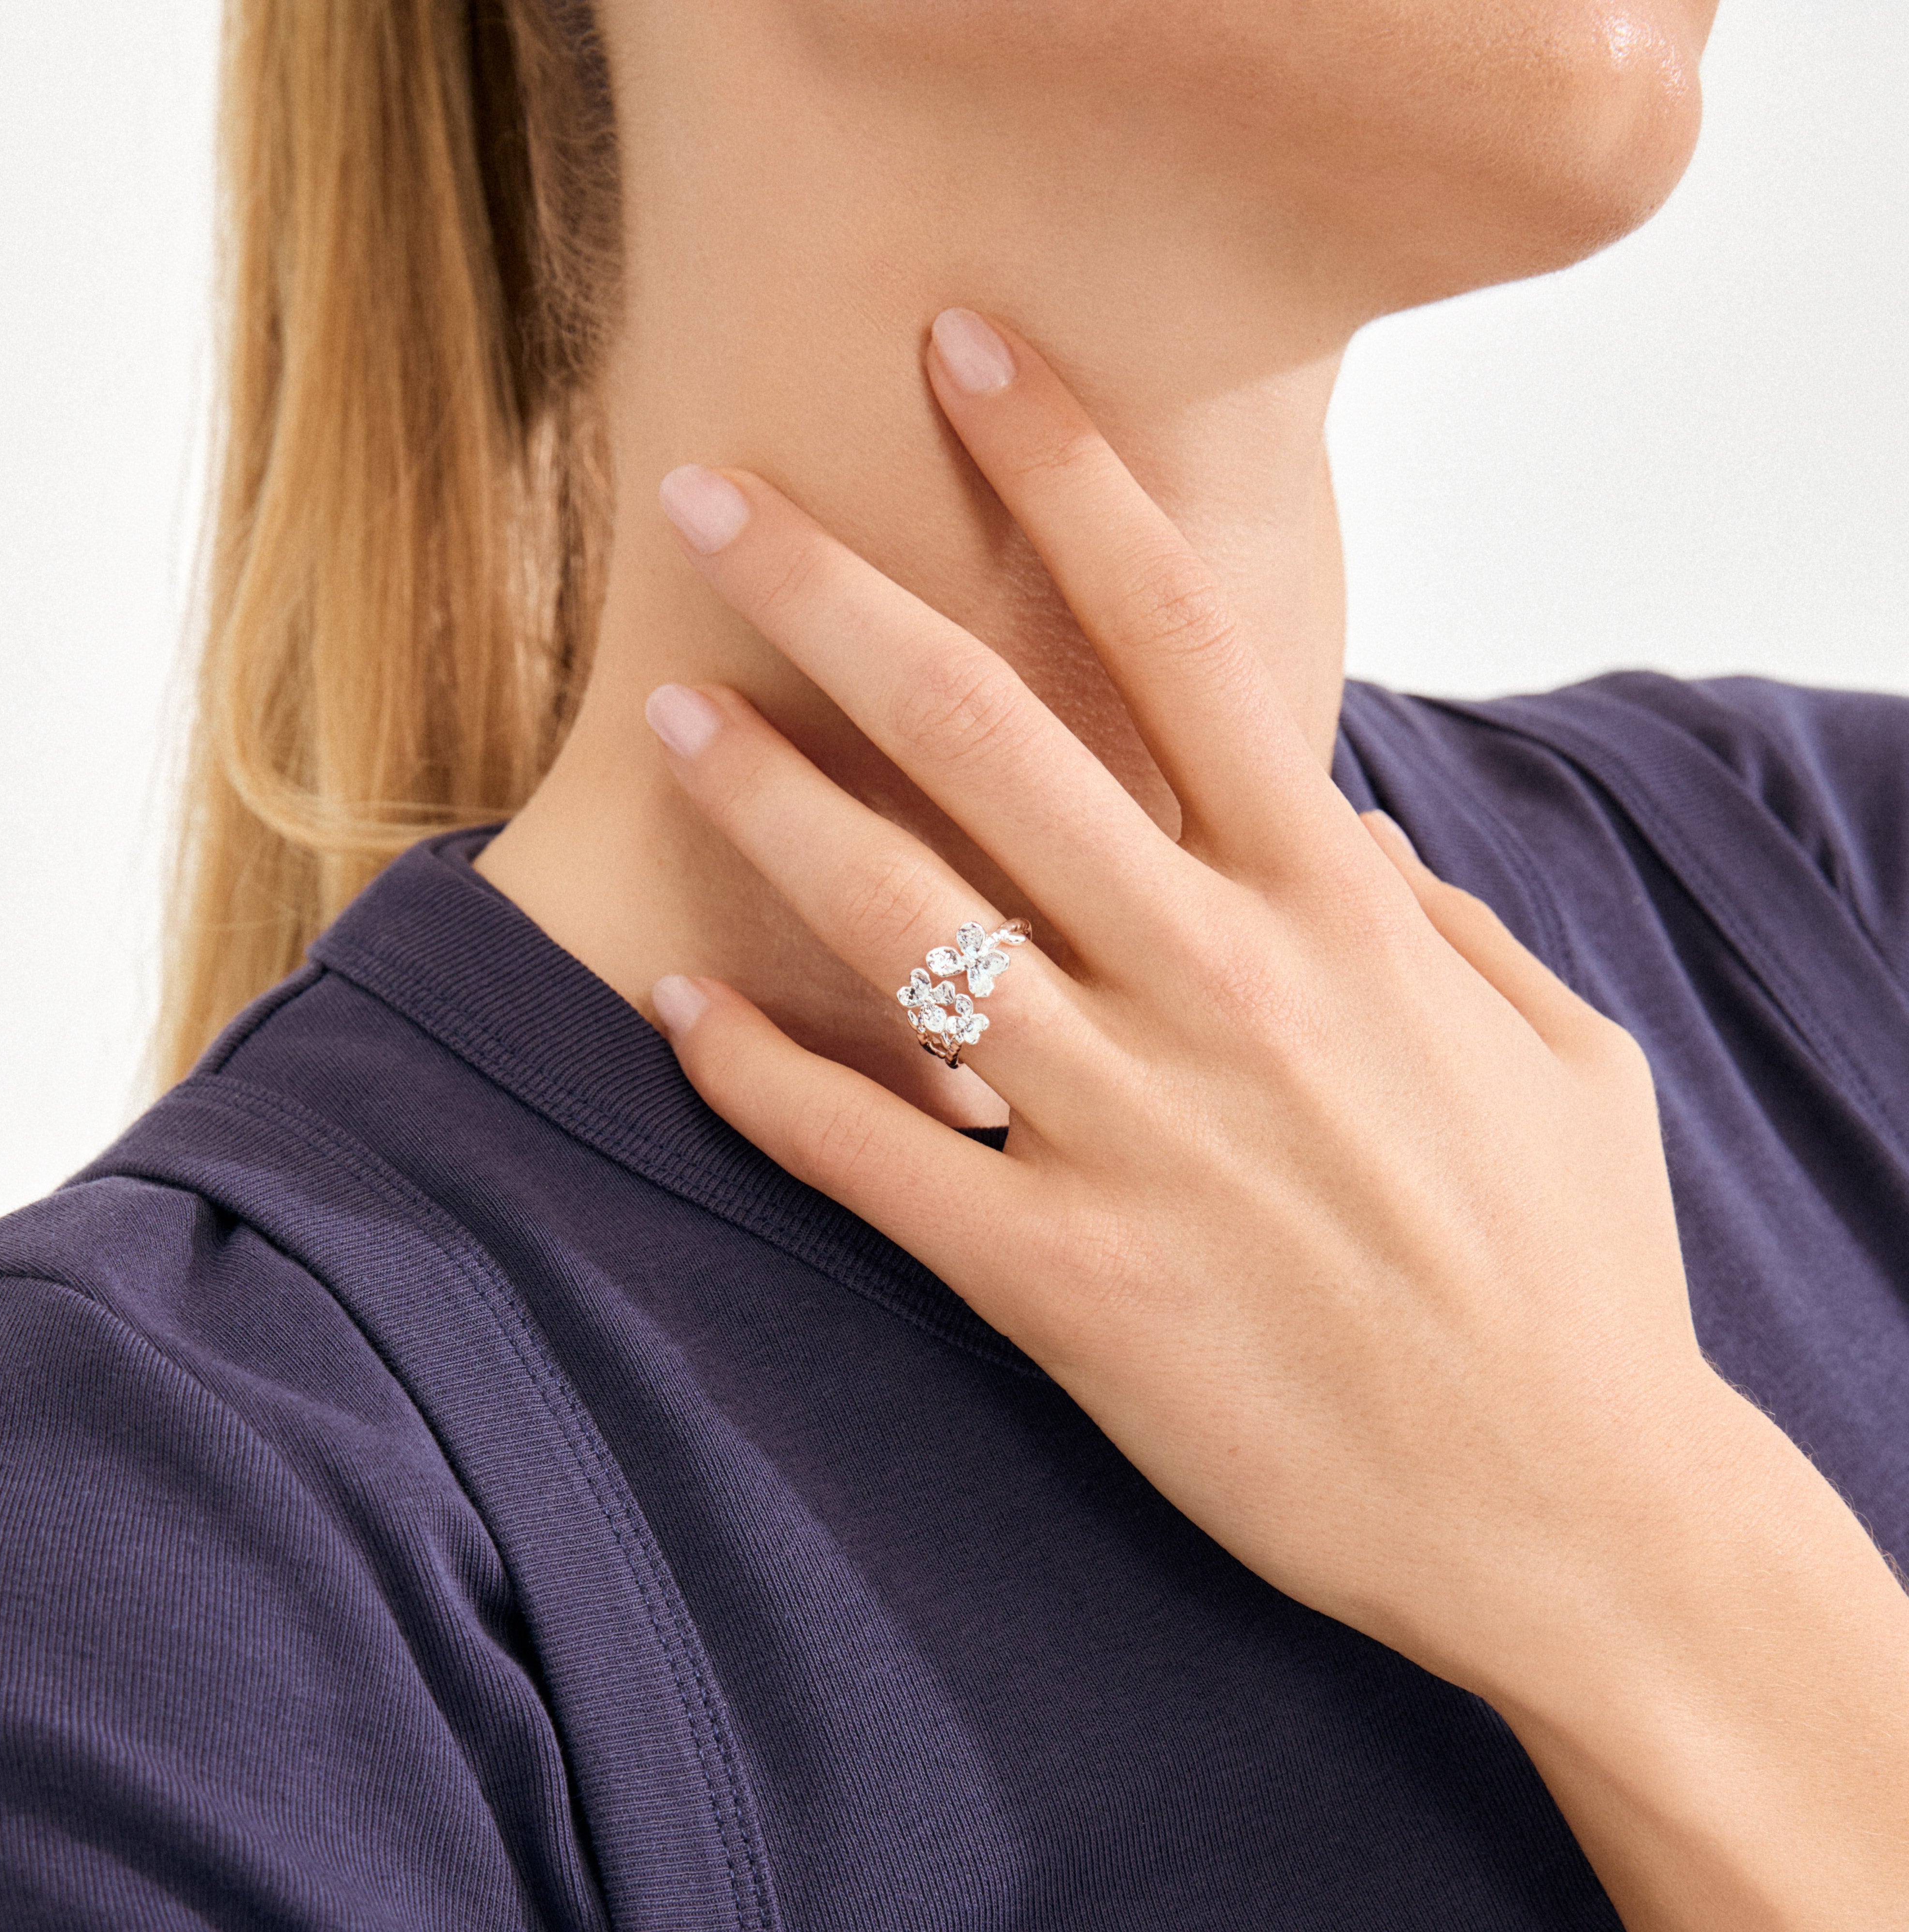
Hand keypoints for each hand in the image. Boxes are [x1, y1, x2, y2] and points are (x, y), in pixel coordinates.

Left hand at [644, 306, 1719, 1690]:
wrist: (1576, 1514)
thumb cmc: (1573, 1274)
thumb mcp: (1549, 1047)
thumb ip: (1436, 915)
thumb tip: (1341, 827)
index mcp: (1337, 911)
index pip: (1180, 635)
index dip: (1065, 475)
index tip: (961, 354)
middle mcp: (1221, 990)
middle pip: (994, 739)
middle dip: (838, 597)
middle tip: (708, 497)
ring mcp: (1134, 1137)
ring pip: (904, 927)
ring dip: (767, 806)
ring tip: (670, 716)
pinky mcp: (1066, 1288)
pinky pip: (872, 1157)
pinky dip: (762, 1076)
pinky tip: (673, 1005)